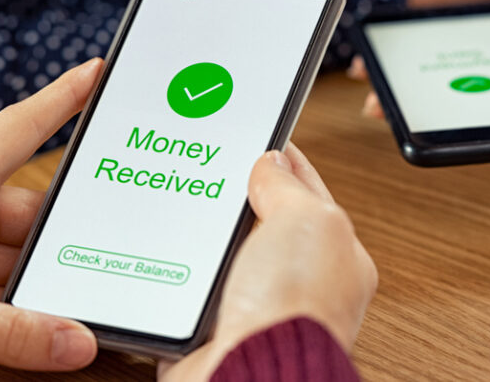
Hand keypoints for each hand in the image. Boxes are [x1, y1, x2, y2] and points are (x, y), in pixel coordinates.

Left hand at [0, 59, 104, 375]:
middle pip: (29, 212)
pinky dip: (13, 304)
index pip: (19, 129)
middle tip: (108, 253)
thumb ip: (11, 331)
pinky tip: (36, 324)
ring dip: (36, 280)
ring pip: (12, 254)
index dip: (62, 100)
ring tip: (72, 303)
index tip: (98, 73)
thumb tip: (77, 340)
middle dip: (63, 240)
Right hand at [159, 145, 377, 380]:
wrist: (248, 377)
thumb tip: (271, 161)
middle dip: (230, 192)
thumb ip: (291, 185)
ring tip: (173, 197)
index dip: (279, 158)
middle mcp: (292, 284)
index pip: (305, 191)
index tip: (253, 132)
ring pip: (214, 251)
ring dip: (195, 232)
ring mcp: (248, 305)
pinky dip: (167, 268)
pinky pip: (180, 285)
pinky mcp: (205, 327)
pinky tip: (154, 249)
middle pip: (254, 218)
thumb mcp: (310, 220)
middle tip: (204, 160)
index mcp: (334, 256)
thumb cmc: (294, 313)